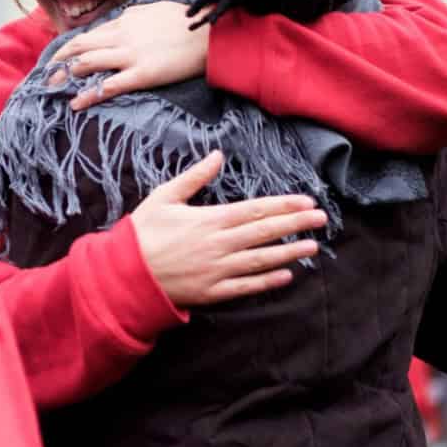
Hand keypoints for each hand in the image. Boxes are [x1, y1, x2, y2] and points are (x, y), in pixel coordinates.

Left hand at [48, 0, 209, 111]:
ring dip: (66, 77)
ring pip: (88, 64)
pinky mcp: (143, 74)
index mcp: (125, 21)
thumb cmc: (187, 20)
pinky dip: (88, 94)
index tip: (57, 58)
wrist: (211, 33)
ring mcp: (131, 55)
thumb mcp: (154, 10)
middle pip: (80, 48)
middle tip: (45, 76)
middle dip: (58, 62)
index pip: (88, 34)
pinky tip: (75, 103)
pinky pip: (109, 85)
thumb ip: (133, 17)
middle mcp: (122, 36)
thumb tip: (121, 20)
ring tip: (53, 89)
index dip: (68, 47)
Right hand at [130, 151, 327, 306]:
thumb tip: (218, 155)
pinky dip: (267, 282)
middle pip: (265, 232)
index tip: (306, 202)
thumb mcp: (164, 197)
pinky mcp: (212, 292)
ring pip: (261, 260)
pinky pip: (246, 287)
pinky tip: (286, 276)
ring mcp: (218, 270)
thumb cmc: (142, 233)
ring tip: (312, 246)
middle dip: (296, 224)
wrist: (124, 274)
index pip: (256, 210)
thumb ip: (194, 177)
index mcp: (210, 220)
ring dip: (289, 252)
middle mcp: (220, 245)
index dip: (284, 206)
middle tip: (322, 219)